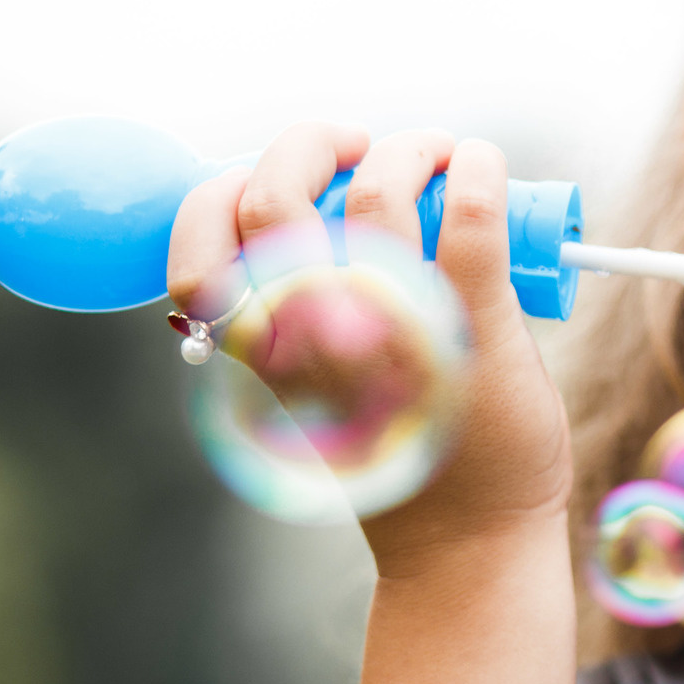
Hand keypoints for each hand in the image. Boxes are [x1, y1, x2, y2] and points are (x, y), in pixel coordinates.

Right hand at [166, 122, 574, 579]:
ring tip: (435, 152)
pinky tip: (480, 163)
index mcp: (267, 349)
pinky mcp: (471, 328)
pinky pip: (470, 219)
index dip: (223, 189)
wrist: (467, 541)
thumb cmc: (392, 456)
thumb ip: (290, 323)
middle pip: (274, 198)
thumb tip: (293, 226)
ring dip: (406, 149)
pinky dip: (476, 170)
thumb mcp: (309, 395)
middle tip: (356, 142)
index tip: (272, 177)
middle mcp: (315, 335)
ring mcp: (393, 328)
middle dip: (306, 143)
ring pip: (375, 194)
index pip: (203, 244)